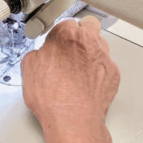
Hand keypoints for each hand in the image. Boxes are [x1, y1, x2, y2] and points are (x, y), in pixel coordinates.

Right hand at [21, 16, 119, 136]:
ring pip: (100, 44)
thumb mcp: (29, 69)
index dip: (58, 35)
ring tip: (78, 68)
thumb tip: (40, 55)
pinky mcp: (113, 73)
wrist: (72, 119)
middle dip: (80, 34)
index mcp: (67, 35)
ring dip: (90, 51)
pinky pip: (106, 64)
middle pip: (88, 25)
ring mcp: (104, 57)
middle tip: (70, 49)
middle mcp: (88, 42)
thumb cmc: (53, 97)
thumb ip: (37, 53)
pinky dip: (98, 70)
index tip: (55, 44)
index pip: (65, 23)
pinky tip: (86, 82)